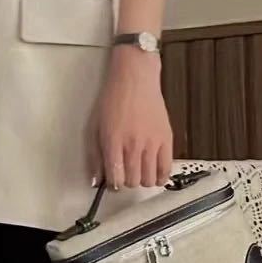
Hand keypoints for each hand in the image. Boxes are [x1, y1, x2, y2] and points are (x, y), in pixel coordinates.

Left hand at [89, 45, 173, 189]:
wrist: (135, 77)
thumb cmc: (113, 98)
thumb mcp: (95, 127)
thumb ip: (95, 156)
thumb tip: (97, 180)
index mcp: (113, 142)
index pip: (116, 179)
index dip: (113, 185)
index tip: (113, 181)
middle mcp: (133, 145)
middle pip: (132, 182)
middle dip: (127, 182)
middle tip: (125, 172)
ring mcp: (152, 143)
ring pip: (148, 180)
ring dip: (142, 180)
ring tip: (138, 171)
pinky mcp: (166, 139)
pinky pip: (166, 169)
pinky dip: (160, 177)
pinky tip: (154, 174)